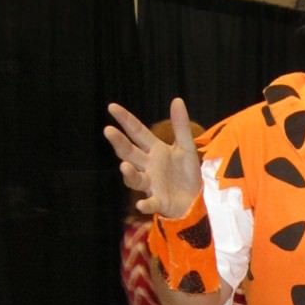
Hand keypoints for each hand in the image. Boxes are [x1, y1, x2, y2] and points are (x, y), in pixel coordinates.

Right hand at [104, 98, 201, 217]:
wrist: (196, 199)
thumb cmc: (187, 173)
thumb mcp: (186, 147)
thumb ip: (180, 126)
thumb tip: (177, 100)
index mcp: (155, 150)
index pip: (137, 132)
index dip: (125, 120)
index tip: (112, 107)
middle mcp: (148, 166)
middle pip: (130, 152)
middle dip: (119, 143)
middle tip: (108, 131)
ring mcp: (151, 184)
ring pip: (135, 178)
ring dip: (129, 173)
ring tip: (124, 166)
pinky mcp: (159, 201)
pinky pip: (150, 203)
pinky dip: (146, 204)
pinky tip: (141, 205)